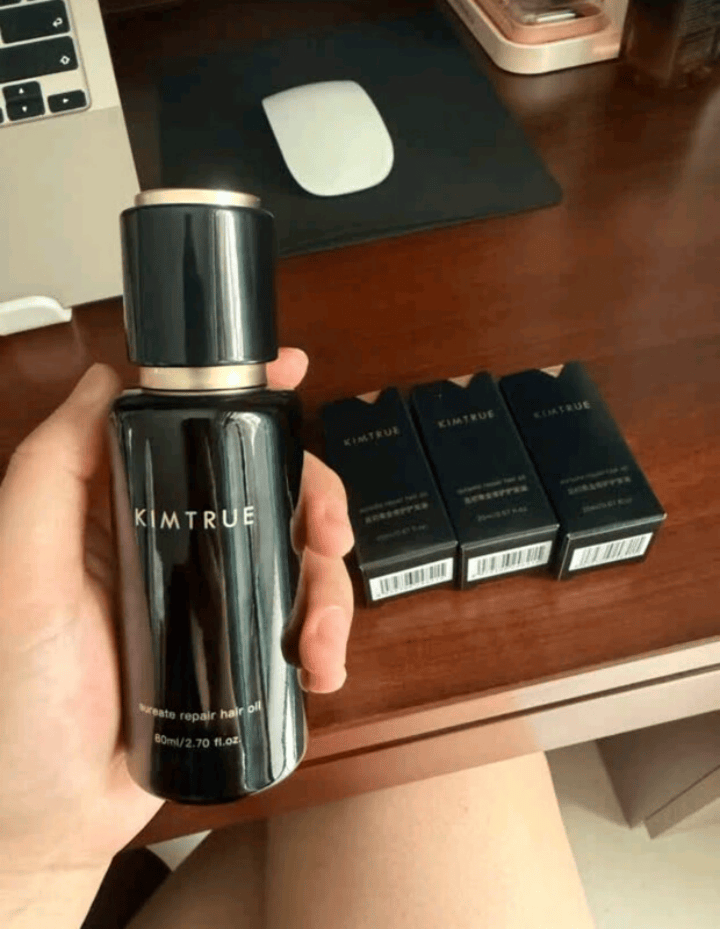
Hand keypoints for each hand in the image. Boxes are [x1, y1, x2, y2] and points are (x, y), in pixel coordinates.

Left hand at [0, 350, 352, 885]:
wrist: (56, 818)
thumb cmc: (21, 707)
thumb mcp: (21, 579)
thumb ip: (49, 475)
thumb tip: (102, 381)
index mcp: (124, 512)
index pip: (191, 431)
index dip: (247, 399)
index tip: (291, 378)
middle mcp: (172, 542)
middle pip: (265, 486)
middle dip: (313, 500)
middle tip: (330, 533)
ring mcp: (210, 595)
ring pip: (296, 554)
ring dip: (329, 583)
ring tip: (319, 636)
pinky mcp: (237, 645)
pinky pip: (300, 620)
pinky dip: (326, 636)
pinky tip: (318, 666)